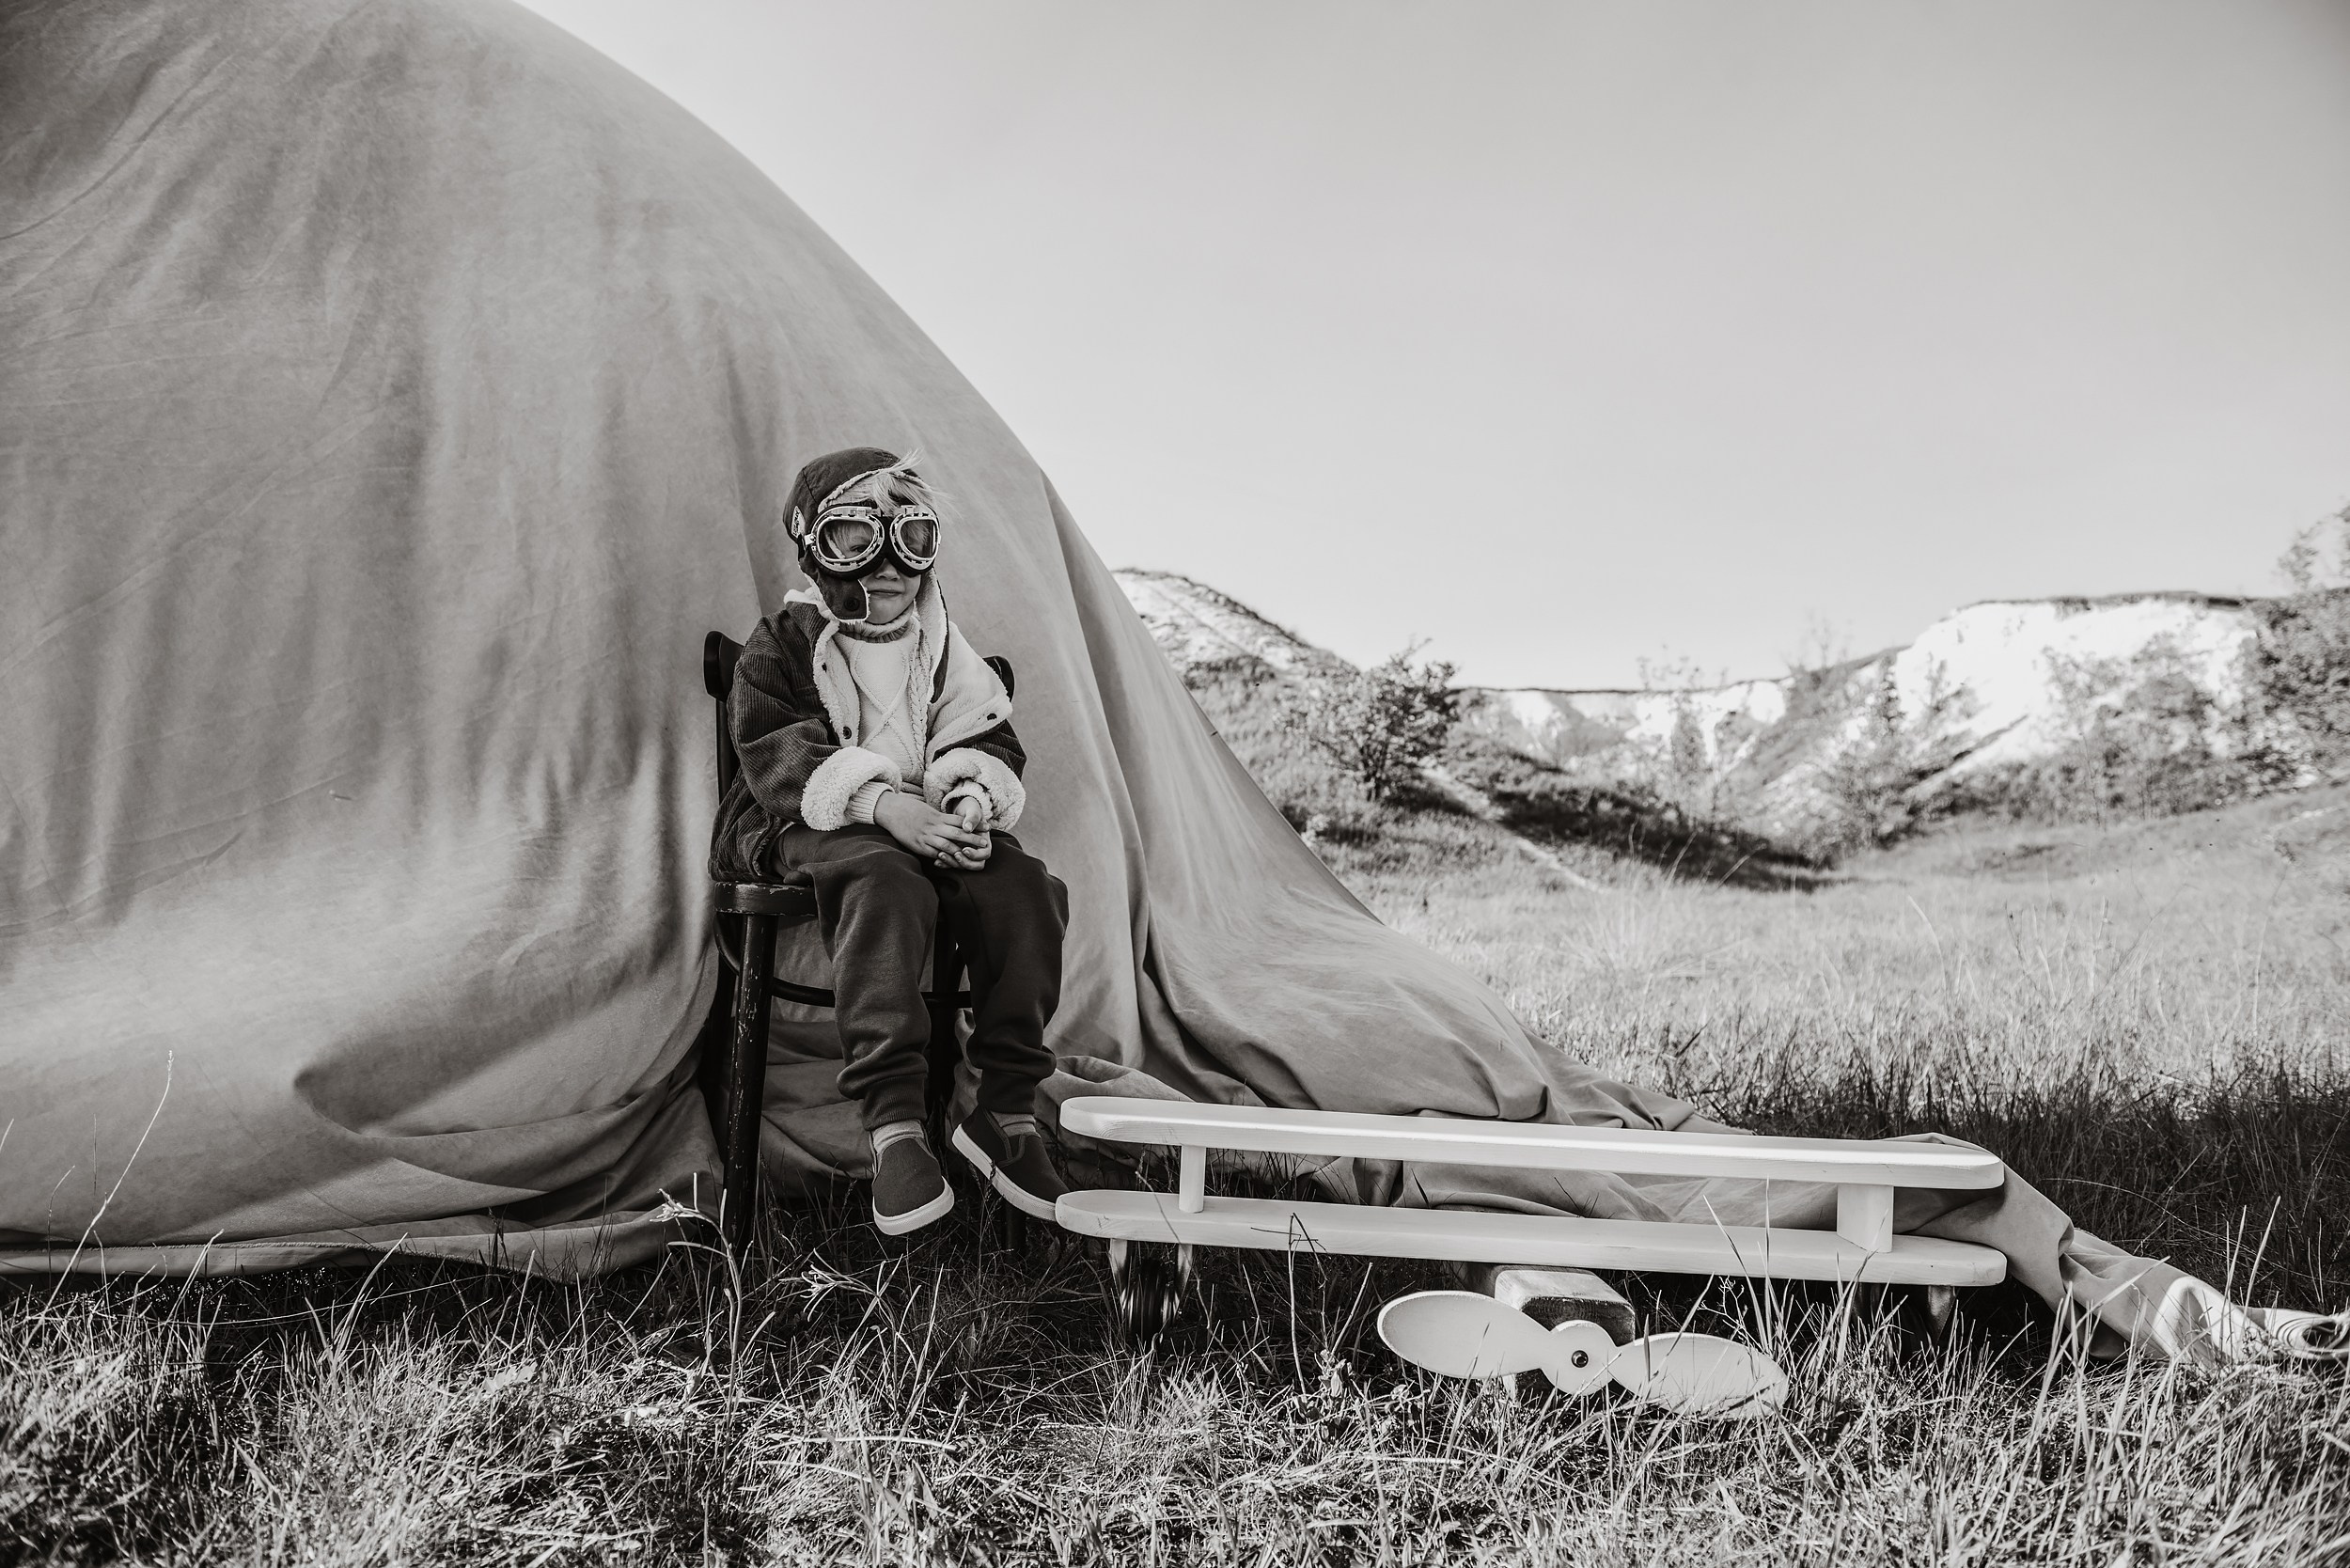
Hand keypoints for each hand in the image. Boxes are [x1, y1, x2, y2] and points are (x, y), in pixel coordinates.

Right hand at [872, 791, 989, 867]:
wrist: (892, 811)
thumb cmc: (911, 810)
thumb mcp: (928, 811)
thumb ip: (941, 818)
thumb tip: (953, 822)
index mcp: (938, 816)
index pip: (960, 820)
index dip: (974, 824)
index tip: (987, 826)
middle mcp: (934, 826)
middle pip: (957, 833)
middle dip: (973, 839)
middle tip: (986, 844)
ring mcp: (926, 836)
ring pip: (947, 846)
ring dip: (961, 852)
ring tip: (972, 856)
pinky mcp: (919, 845)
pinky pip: (934, 854)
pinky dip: (944, 859)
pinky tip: (953, 863)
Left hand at [945, 797, 993, 868]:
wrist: (960, 808)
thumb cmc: (969, 809)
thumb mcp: (972, 810)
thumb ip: (972, 818)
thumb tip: (967, 828)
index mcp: (985, 840)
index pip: (985, 854)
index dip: (975, 854)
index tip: (965, 849)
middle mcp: (977, 849)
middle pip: (976, 865)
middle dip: (965, 862)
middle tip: (955, 855)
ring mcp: (966, 853)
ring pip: (962, 866)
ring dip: (952, 863)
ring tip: (941, 855)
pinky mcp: (956, 853)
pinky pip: (952, 863)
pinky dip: (945, 863)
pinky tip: (936, 861)